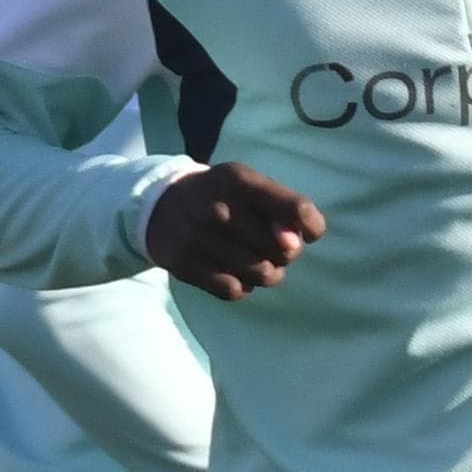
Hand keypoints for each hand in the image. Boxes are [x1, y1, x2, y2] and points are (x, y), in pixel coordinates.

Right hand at [140, 165, 323, 299]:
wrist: (160, 206)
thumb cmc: (221, 197)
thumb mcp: (251, 187)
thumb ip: (283, 209)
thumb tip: (295, 244)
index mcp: (240, 181)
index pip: (297, 209)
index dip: (311, 226)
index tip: (306, 230)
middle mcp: (219, 208)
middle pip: (284, 251)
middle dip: (285, 252)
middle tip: (267, 242)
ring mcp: (199, 238)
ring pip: (263, 274)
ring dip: (267, 272)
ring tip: (253, 258)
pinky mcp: (186, 266)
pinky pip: (235, 290)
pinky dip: (241, 285)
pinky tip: (231, 270)